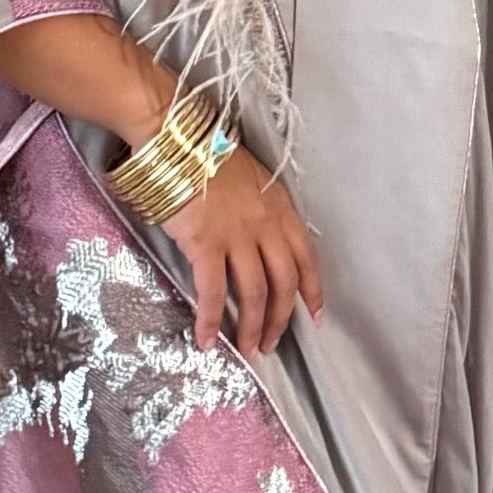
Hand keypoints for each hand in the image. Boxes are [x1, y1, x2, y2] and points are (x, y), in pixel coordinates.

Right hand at [163, 145, 323, 355]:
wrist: (177, 143)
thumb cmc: (209, 158)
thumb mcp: (251, 180)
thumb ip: (261, 212)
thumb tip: (257, 244)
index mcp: (280, 208)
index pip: (306, 257)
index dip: (312, 290)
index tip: (314, 316)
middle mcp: (265, 225)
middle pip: (284, 282)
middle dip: (281, 319)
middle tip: (273, 344)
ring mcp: (237, 236)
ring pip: (255, 293)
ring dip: (253, 327)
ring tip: (249, 349)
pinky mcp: (206, 245)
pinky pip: (214, 292)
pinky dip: (211, 321)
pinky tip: (207, 339)